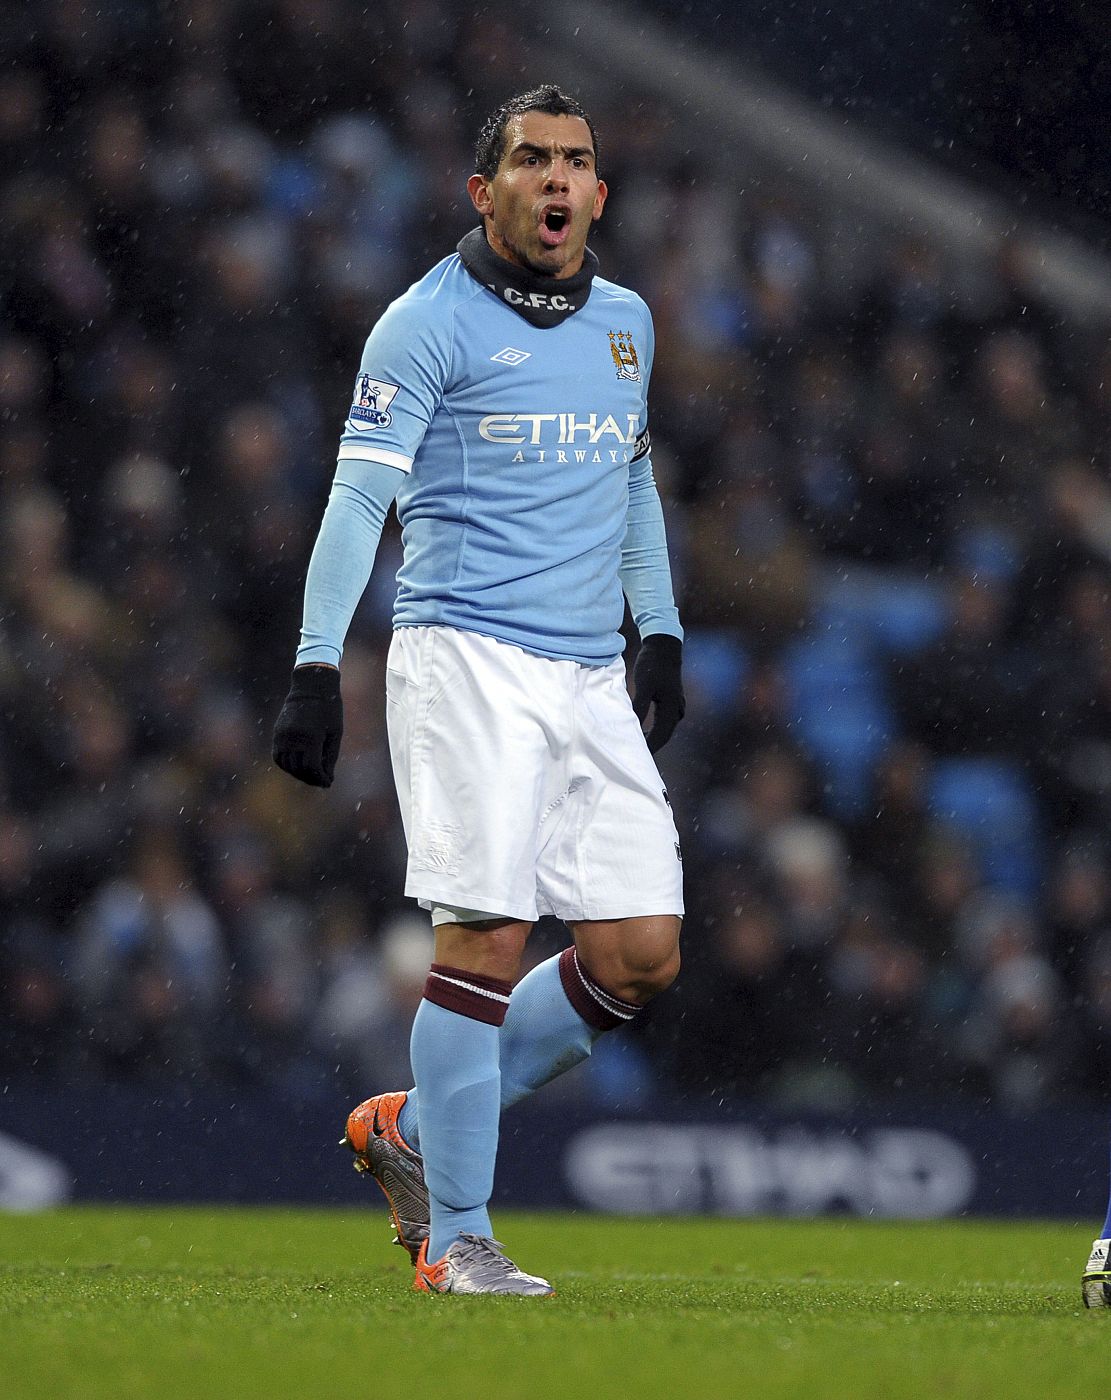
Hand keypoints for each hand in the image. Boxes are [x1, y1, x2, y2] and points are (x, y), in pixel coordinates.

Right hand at [272, 665, 342, 786]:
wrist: (311, 687)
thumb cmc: (329, 709)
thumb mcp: (335, 733)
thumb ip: (330, 758)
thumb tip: (327, 779)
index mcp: (311, 737)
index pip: (312, 768)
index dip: (320, 778)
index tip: (328, 783)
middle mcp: (293, 738)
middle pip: (299, 769)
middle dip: (311, 779)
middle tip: (321, 781)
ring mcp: (282, 735)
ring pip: (286, 765)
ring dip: (298, 774)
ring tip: (311, 775)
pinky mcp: (277, 733)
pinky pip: (278, 756)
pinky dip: (287, 765)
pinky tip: (298, 766)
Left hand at [631, 633, 684, 753]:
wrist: (664, 646)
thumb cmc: (653, 663)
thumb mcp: (644, 685)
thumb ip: (640, 707)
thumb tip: (633, 727)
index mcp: (672, 708)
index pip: (660, 736)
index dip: (649, 748)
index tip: (637, 757)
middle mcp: (677, 710)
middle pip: (664, 735)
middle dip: (651, 747)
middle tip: (636, 757)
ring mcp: (676, 705)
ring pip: (664, 729)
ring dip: (653, 738)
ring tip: (638, 746)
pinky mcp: (671, 700)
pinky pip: (663, 721)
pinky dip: (654, 729)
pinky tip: (643, 731)